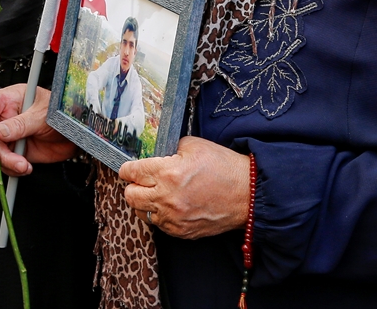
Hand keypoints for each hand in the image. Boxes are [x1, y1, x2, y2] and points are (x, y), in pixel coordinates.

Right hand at [0, 85, 75, 177]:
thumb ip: (21, 123)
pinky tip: (26, 167)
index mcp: (8, 100)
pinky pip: (5, 163)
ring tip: (23, 165)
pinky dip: (13, 169)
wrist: (77, 133)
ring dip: (5, 162)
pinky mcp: (16, 151)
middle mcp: (5, 117)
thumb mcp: (43, 114)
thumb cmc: (62, 113)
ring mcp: (9, 136)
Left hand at [118, 136, 249, 239]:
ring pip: (141, 213)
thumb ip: (170, 150)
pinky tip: (171, 206)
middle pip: (129, 196)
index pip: (131, 172)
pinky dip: (160, 216)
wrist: (249, 194)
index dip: (128, 169)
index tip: (130, 169)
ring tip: (157, 194)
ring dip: (145, 203)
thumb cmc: (224, 167)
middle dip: (132, 186)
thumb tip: (155, 156)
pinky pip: (159, 226)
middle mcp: (166, 197)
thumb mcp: (194, 146)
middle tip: (141, 181)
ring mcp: (174, 218)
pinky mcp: (182, 231)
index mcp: (167, 173)